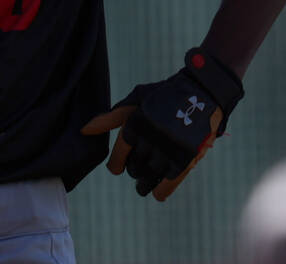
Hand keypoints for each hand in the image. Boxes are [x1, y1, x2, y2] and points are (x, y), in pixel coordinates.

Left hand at [82, 48, 242, 199]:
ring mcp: (168, 149)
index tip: (117, 168)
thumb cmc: (164, 95)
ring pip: (149, 178)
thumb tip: (84, 130)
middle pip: (134, 167)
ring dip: (144, 184)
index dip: (116, 164)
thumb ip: (110, 117)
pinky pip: (168, 184)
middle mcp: (150, 138)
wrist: (202, 92)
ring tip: (144, 182)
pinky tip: (157, 193)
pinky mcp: (186, 158)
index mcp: (136, 123)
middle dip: (133, 170)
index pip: (119, 154)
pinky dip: (161, 191)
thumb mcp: (136, 99)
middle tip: (137, 168)